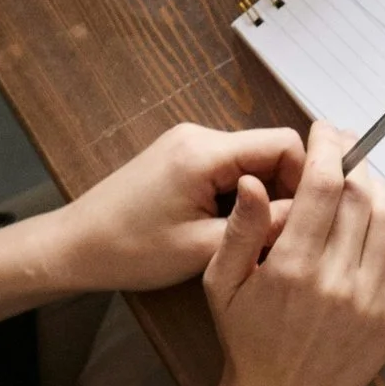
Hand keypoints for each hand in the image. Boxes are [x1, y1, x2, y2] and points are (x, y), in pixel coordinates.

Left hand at [0, 123, 306, 326]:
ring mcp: (188, 143)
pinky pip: (229, 167)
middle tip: (285, 233)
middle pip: (270, 150)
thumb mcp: (203, 249)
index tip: (309, 218)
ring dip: (261, 195)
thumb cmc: (129, 250)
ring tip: (255, 236)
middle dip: (284, 190)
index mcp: (205, 152)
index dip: (307, 178)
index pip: (285, 143)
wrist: (72, 246)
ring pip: (251, 160)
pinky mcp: (180, 155)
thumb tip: (312, 214)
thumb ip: (261, 228)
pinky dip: (240, 194)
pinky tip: (230, 227)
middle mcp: (199, 135)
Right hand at [203, 118, 384, 385]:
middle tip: (344, 149)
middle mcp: (336, 281)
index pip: (322, 187)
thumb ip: (240, 230)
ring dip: (380, 190)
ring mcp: (372, 301)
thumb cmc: (247, 340)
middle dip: (354, 162)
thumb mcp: (220, 284)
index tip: (326, 130)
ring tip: (362, 182)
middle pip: (360, 196)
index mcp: (292, 268)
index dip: (329, 148)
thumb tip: (256, 181)